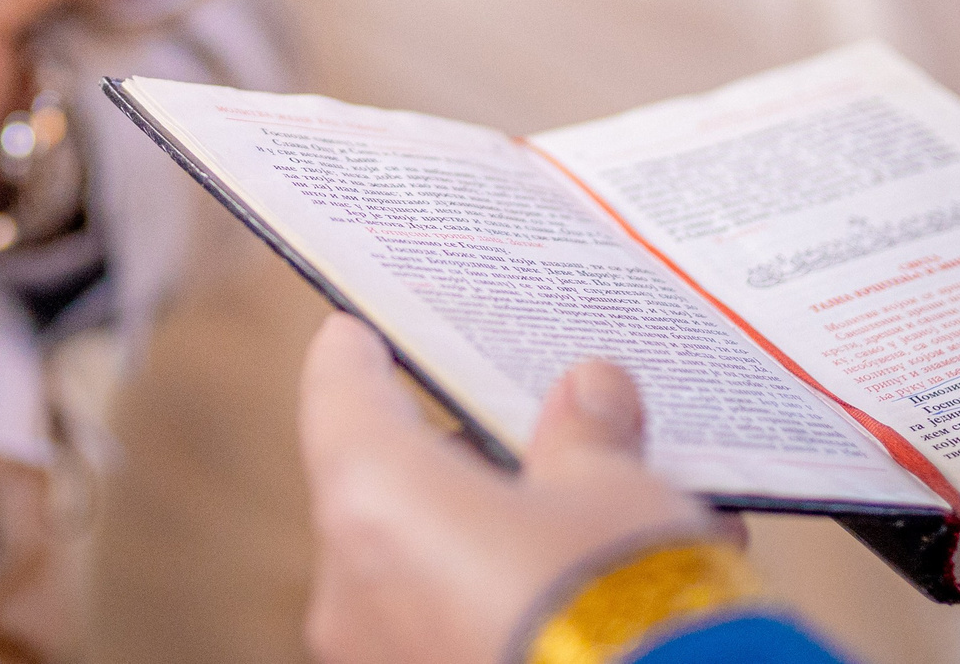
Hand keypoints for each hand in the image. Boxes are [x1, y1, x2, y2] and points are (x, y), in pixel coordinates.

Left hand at [297, 315, 712, 663]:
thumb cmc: (621, 611)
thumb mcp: (618, 495)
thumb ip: (588, 435)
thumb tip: (590, 393)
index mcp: (374, 498)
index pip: (338, 391)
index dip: (358, 352)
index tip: (364, 329)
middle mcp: (353, 588)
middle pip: (392, 487)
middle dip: (468, 459)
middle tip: (538, 426)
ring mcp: (384, 660)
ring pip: (434, 568)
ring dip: (505, 537)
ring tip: (609, 515)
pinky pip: (464, 628)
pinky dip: (521, 601)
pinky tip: (618, 591)